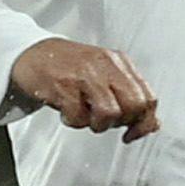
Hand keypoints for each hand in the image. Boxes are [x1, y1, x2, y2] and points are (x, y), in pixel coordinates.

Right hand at [11, 37, 159, 140]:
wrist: (31, 53)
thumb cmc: (69, 67)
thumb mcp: (105, 77)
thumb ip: (129, 98)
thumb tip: (152, 125)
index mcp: (119, 63)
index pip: (148, 97)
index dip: (145, 121)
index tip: (134, 132)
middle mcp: (105, 65)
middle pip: (133, 105)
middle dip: (121, 122)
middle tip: (105, 120)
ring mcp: (84, 74)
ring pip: (109, 113)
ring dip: (97, 124)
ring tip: (85, 115)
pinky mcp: (63, 85)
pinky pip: (78, 116)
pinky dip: (73, 121)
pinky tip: (67, 110)